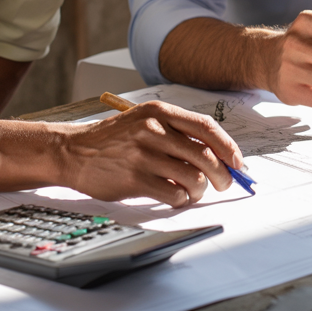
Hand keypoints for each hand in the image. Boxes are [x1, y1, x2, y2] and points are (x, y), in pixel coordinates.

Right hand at [58, 101, 242, 207]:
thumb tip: (218, 154)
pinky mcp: (136, 179)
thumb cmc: (114, 139)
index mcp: (160, 111)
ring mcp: (144, 155)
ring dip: (200, 190)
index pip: (207, 127)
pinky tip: (174, 196)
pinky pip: (174, 194)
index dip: (229, 146)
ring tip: (193, 191)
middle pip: (206, 155)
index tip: (238, 162)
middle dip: (222, 174)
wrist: (74, 151)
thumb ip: (177, 132)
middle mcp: (154, 130)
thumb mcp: (144, 120)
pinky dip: (181, 199)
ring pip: (194, 177)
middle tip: (223, 183)